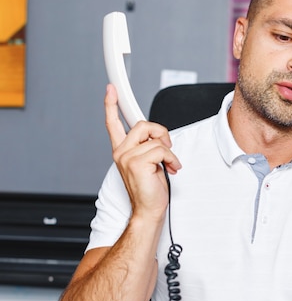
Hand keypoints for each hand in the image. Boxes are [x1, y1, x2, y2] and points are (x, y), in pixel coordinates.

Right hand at [104, 84, 181, 219]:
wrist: (148, 210)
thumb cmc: (150, 190)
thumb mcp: (148, 163)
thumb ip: (147, 147)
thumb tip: (157, 136)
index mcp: (121, 151)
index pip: (113, 123)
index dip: (111, 105)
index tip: (111, 89)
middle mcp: (120, 152)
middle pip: (143, 124)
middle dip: (161, 134)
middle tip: (167, 150)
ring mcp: (126, 157)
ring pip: (155, 139)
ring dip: (168, 151)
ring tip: (169, 165)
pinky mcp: (136, 163)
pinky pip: (161, 150)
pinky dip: (172, 159)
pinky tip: (171, 169)